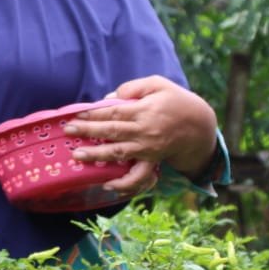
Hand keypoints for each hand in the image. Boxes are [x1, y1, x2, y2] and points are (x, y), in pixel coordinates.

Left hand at [63, 75, 217, 191]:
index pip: (114, 112)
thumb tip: (110, 98)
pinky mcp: (152, 161)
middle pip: (112, 132)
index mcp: (144, 110)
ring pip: (119, 154)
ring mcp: (148, 149)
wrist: (200, 125)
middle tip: (68, 130)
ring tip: (77, 156)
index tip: (77, 114)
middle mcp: (145, 131)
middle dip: (88, 131)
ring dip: (97, 156)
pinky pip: (138, 176)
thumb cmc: (176, 101)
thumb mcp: (158, 84)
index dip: (94, 114)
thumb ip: (133, 88)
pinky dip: (124, 183)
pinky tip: (107, 184)